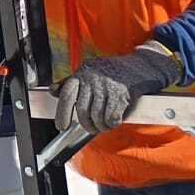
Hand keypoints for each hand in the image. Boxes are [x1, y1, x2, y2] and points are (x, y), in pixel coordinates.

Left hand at [54, 45, 180, 132]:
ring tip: (103, 125)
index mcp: (83, 73)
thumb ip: (70, 82)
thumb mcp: (89, 71)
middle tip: (90, 128)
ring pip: (97, 116)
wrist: (141, 66)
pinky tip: (113, 122)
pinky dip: (111, 124)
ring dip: (100, 126)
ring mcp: (107, 86)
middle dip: (86, 124)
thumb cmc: (113, 71)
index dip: (62, 112)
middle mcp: (93, 79)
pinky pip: (111, 118)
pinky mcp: (121, 94)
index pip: (67, 94)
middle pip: (83, 110)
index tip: (61, 125)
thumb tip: (53, 90)